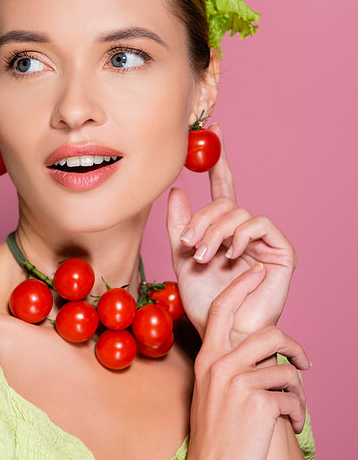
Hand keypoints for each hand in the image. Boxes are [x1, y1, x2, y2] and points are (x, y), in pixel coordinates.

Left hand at [167, 123, 296, 343]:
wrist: (222, 330)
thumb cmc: (204, 301)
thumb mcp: (182, 259)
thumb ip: (179, 226)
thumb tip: (177, 191)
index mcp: (225, 229)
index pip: (224, 187)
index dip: (220, 159)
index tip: (215, 129)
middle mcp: (246, 230)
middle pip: (224, 202)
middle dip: (202, 219)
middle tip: (188, 243)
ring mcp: (265, 240)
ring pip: (238, 212)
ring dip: (215, 232)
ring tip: (203, 256)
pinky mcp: (282, 252)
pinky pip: (261, 224)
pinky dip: (240, 235)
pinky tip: (230, 254)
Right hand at [183, 265, 309, 459]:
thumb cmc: (213, 437)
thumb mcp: (209, 392)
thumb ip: (225, 366)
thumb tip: (255, 351)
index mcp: (207, 358)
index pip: (222, 308)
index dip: (242, 286)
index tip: (257, 273)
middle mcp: (220, 364)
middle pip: (268, 333)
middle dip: (293, 346)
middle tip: (303, 363)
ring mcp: (239, 383)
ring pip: (285, 370)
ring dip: (297, 392)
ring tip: (294, 409)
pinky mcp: (259, 404)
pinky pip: (292, 398)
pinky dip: (298, 414)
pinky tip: (292, 427)